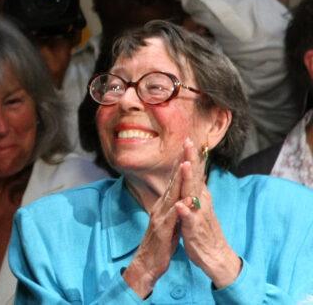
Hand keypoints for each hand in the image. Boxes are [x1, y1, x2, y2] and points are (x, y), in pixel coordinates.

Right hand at [122, 159, 182, 296]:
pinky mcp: (162, 230)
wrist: (148, 262)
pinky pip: (172, 217)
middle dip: (182, 161)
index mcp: (166, 203)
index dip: (184, 162)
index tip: (192, 146)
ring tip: (186, 164)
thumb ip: (174, 205)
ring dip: (179, 179)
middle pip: (174, 180)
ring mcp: (161, 216)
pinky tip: (185, 200)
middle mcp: (162, 205)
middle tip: (188, 143)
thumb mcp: (169, 219)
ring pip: (172, 194)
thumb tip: (181, 193)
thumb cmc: (161, 242)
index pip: (177, 179)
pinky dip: (178, 208)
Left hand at [173, 139, 240, 287]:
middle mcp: (200, 202)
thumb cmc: (202, 230)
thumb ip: (195, 190)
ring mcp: (198, 215)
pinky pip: (190, 220)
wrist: (214, 256)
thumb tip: (194, 173)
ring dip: (189, 181)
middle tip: (188, 142)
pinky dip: (186, 212)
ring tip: (185, 166)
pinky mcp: (195, 230)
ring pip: (193, 195)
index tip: (187, 138)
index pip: (194, 173)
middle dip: (191, 160)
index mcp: (199, 196)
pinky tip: (182, 204)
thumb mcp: (197, 206)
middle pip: (195, 177)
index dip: (190, 156)